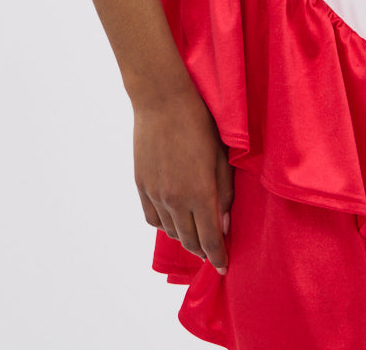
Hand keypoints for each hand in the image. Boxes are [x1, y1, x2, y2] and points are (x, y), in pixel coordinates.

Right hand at [133, 84, 233, 274]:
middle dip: (204, 250)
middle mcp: (175, 199)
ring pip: (170, 231)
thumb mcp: (221, 156)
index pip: (210, 239)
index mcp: (199, 193)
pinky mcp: (141, 185)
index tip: (224, 266)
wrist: (162, 100)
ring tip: (196, 233)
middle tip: (213, 250)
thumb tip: (223, 225)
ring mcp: (155, 194)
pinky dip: (165, 225)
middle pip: (190, 240)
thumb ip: (224, 193)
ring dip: (185, 237)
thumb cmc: (200, 122)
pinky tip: (174, 219)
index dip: (218, 256)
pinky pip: (152, 218)